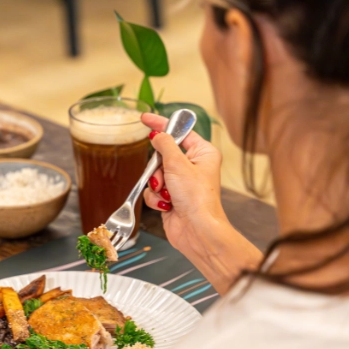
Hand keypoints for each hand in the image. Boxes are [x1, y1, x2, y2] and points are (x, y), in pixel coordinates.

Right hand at [139, 112, 262, 293]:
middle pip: (162, 156)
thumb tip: (157, 135)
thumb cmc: (197, 199)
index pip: (179, 132)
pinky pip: (153, 191)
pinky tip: (167, 205)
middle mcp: (193, 167)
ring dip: (157, 185)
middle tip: (164, 176)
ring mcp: (181, 184)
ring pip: (155, 174)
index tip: (145, 118)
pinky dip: (156, 198)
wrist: (196, 230)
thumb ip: (164, 145)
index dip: (161, 124)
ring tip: (168, 194)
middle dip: (158, 169)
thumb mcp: (178, 164)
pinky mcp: (171, 198)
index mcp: (203, 153)